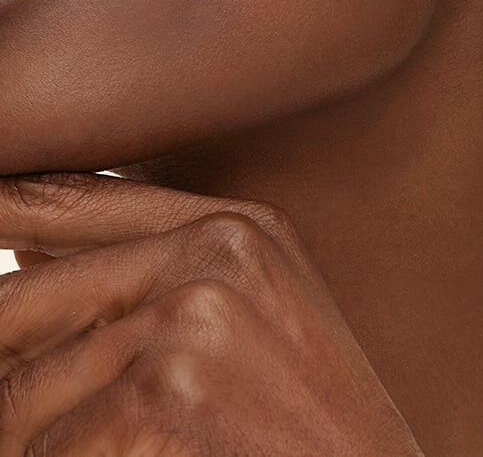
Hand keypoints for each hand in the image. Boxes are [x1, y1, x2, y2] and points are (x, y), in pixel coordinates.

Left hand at [0, 172, 423, 455]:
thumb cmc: (305, 418)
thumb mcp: (247, 321)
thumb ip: (147, 279)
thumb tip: (25, 256)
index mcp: (237, 228)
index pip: (74, 198)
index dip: (0, 207)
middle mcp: (216, 254)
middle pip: (18, 302)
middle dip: (2, 360)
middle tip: (20, 398)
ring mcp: (191, 321)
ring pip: (13, 395)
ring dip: (27, 438)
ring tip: (108, 436)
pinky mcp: (164, 400)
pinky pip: (44, 450)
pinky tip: (133, 454)